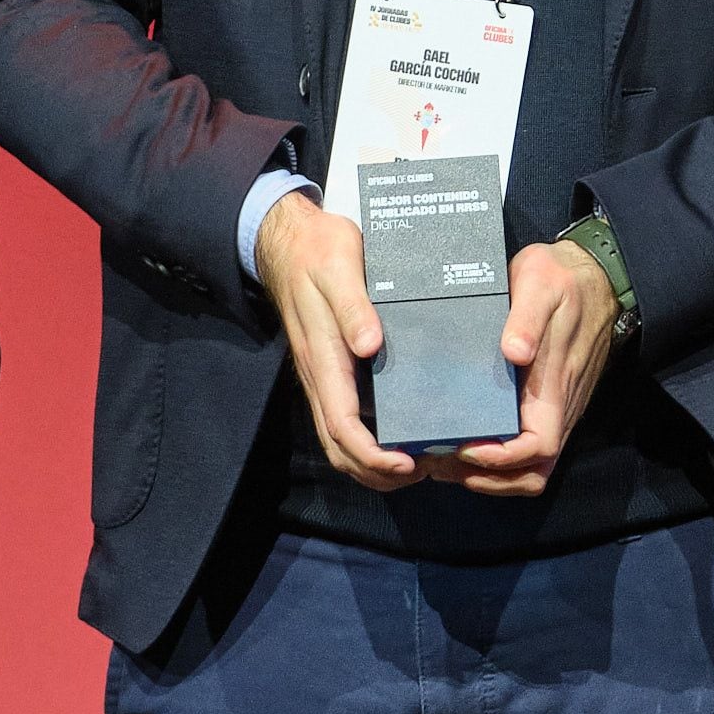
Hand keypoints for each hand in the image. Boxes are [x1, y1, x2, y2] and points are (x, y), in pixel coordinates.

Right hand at [256, 187, 417, 490]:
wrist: (290, 241)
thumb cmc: (319, 250)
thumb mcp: (339, 266)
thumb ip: (353, 307)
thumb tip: (371, 346)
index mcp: (323, 357)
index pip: (343, 426)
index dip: (374, 455)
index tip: (407, 465)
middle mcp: (320, 375)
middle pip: (340, 448)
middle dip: (377, 472)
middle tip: (423, 471)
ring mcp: (324, 375)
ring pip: (341, 439)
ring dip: (373, 462)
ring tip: (417, 462)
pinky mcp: (332, 369)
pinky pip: (346, 419)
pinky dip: (371, 440)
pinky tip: (402, 433)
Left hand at [433, 237, 621, 496]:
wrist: (594, 276)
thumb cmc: (564, 279)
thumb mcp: (541, 282)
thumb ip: (527, 317)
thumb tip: (514, 352)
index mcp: (555, 388)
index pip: (537, 449)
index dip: (501, 460)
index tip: (466, 448)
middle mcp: (556, 408)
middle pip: (531, 474)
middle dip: (489, 479)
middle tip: (442, 464)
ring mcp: (551, 409)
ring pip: (527, 467)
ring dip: (489, 475)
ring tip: (445, 461)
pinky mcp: (543, 404)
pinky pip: (523, 448)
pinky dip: (493, 459)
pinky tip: (461, 442)